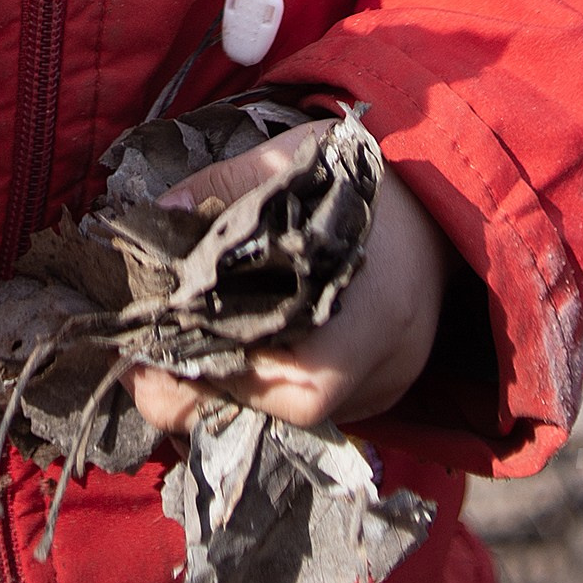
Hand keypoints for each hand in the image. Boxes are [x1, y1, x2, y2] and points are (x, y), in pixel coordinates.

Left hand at [127, 134, 452, 437]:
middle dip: (201, 393)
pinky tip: (234, 350)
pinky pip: (312, 407)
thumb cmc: (367, 175)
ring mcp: (385, 391)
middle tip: (144, 363)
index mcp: (358, 324)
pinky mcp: (383, 390)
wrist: (447, 192)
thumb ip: (223, 190)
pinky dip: (267, 385)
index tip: (135, 359)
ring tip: (179, 355)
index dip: (190, 379)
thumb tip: (154, 217)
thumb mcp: (292, 162)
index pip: (265, 387)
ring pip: (288, 420)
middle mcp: (377, 376)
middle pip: (269, 417)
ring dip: (230, 393)